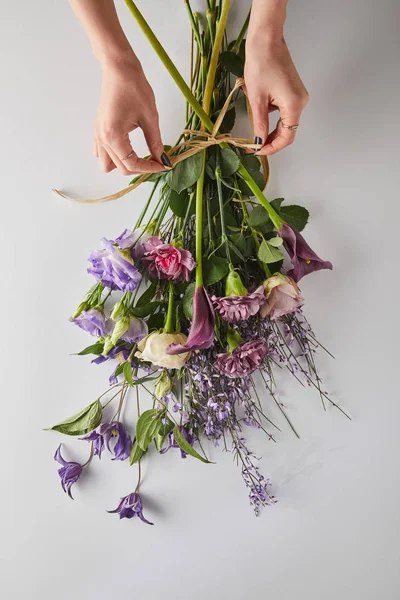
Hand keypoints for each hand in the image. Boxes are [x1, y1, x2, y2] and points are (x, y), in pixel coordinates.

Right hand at [94, 56, 169, 174]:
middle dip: (139, 168)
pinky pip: (102, 153)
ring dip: (124, 164)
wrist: (119, 69)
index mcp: (113, 136)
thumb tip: (164, 161)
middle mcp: (102, 138)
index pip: (131, 164)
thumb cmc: (134, 88)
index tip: (163, 165)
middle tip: (156, 161)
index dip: (149, 168)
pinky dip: (115, 156)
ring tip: (141, 156)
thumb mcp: (150, 118)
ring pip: (108, 164)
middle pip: (120, 168)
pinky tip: (128, 149)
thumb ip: (156, 143)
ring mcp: (98, 135)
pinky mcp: (98, 130)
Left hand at [244, 36, 308, 154]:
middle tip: (252, 145)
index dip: (271, 148)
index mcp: (294, 105)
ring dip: (267, 124)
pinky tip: (258, 102)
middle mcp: (300, 102)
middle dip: (269, 139)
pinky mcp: (293, 91)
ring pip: (283, 121)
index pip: (286, 137)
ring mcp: (298, 96)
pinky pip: (283, 110)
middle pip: (287, 131)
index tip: (256, 151)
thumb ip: (260, 124)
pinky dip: (270, 112)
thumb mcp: (257, 99)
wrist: (266, 40)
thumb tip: (259, 142)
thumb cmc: (261, 63)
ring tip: (252, 115)